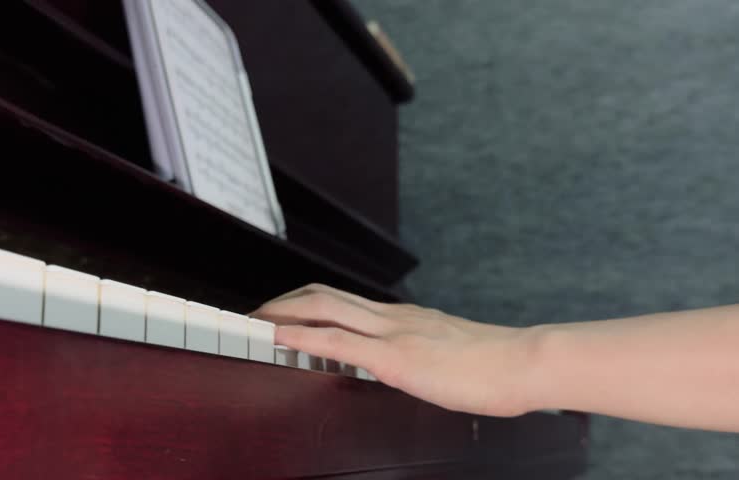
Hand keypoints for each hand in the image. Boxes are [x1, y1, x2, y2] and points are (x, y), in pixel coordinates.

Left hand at [251, 284, 540, 416]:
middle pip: (320, 295)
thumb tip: (399, 362)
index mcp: (399, 317)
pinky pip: (337, 340)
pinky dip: (300, 335)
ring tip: (252, 322)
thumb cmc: (489, 363)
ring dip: (280, 313)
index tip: (277, 313)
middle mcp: (389, 316)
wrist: (520, 362)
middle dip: (279, 303)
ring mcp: (390, 331)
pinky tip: (277, 337)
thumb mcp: (441, 350)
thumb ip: (415, 351)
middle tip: (251, 316)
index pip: (338, 300)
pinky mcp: (395, 355)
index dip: (301, 303)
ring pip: (322, 307)